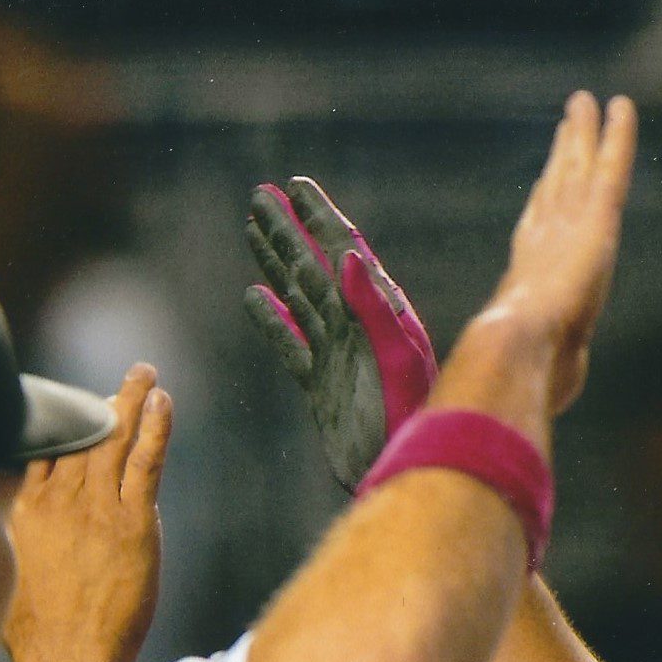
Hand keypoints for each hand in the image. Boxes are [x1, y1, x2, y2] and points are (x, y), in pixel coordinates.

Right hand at [4, 364, 171, 661]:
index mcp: (26, 510)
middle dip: (105, 403)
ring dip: (132, 400)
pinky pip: (145, 462)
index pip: (47, 451)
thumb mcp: (11, 577)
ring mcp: (95, 508)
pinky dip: (155, 428)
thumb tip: (19, 541)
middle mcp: (58, 500)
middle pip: (81, 436)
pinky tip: (163, 402)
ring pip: (113, 440)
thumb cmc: (39, 633)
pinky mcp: (131, 522)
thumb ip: (18, 545)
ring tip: (146, 373)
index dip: (69, 426)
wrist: (65, 654)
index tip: (82, 408)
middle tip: (127, 377)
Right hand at [243, 178, 438, 492]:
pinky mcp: (322, 387)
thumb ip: (374, 309)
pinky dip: (271, 319)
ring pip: (300, 297)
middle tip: (261, 194)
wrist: (399, 477)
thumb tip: (349, 255)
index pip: (345, 254)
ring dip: (277, 262)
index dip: (320, 219)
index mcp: (381, 315)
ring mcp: (338, 357)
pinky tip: (253, 295)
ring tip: (253, 228)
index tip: (296, 185)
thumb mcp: (396, 362)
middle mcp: (359, 330)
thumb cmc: (408, 422)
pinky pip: (291, 344)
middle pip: (315, 267)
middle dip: (289, 231)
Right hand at [475, 91, 638, 417]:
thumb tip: (546, 400)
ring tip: (585, 103)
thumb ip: (549, 374)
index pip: (538, 232)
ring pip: (579, 168)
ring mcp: (569, 226)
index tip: (543, 182)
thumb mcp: (540, 378)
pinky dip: (617, 137)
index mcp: (530, 280)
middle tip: (567, 125)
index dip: (542, 203)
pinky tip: (622, 107)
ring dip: (583, 134)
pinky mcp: (597, 220)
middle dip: (561, 157)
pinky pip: (612, 169)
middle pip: (556, 189)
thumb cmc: (524, 381)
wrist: (517, 356)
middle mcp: (546, 242)